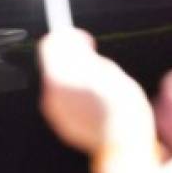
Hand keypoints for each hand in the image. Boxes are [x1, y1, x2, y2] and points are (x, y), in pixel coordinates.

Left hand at [39, 29, 158, 172]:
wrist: (121, 137)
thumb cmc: (120, 102)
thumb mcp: (106, 67)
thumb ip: (82, 54)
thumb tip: (71, 39)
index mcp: (59, 76)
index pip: (50, 44)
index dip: (67, 36)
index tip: (83, 38)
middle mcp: (51, 93)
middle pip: (55, 64)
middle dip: (73, 57)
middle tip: (96, 58)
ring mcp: (55, 110)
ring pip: (61, 82)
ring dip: (76, 75)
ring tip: (101, 80)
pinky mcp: (62, 123)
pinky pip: (65, 100)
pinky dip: (77, 93)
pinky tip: (96, 97)